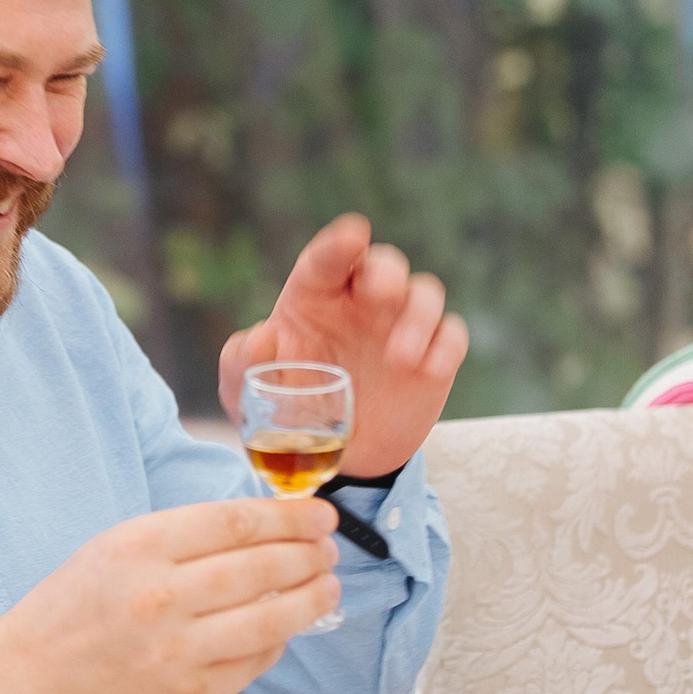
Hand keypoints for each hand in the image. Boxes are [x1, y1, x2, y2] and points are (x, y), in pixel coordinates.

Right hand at [0, 496, 342, 693]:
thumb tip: (261, 525)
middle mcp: (159, 598)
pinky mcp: (186, 693)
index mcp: (139, 548)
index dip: (289, 517)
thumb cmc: (72, 606)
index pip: (235, 522)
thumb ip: (183, 535)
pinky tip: (285, 626)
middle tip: (330, 547)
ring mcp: (175, 651)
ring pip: (268, 620)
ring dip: (309, 599)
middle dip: (308, 554)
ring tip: (328, 585)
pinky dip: (277, 642)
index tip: (319, 514)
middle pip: (260, 568)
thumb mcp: (115, 546)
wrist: (30, 678)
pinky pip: (252, 664)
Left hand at [218, 215, 469, 476]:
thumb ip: (241, 362)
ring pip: (425, 292)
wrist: (332, 456)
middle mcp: (362, 302)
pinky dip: (445, 347)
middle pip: (385, 263)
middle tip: (380, 294)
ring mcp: (401, 326)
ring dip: (419, 315)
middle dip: (386, 271)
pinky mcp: (433, 357)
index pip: (328, 258)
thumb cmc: (284, 408)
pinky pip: (451, 336)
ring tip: (400, 356)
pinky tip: (429, 370)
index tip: (352, 236)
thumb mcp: (244, 390)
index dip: (340, 244)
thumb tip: (262, 336)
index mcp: (316, 296)